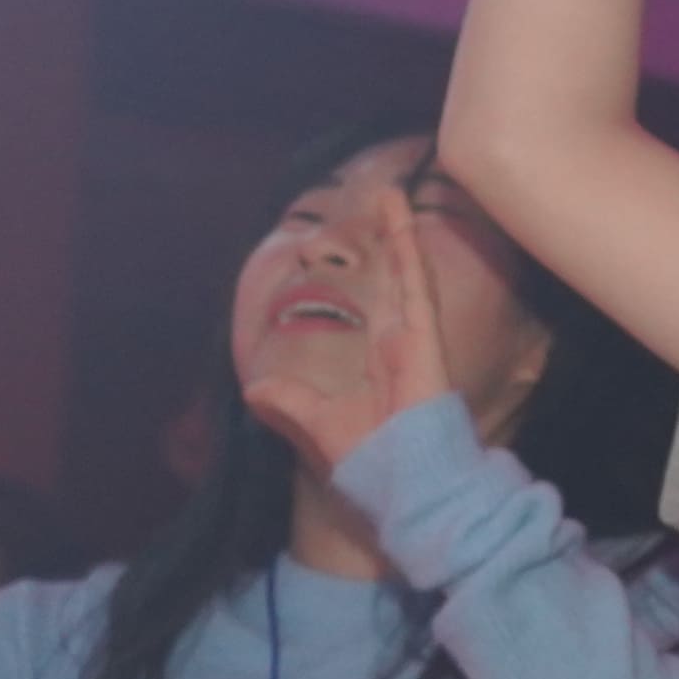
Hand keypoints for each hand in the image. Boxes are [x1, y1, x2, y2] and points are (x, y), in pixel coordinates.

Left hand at [241, 176, 454, 476]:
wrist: (402, 486)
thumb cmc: (368, 463)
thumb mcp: (315, 426)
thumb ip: (289, 404)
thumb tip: (256, 387)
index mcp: (383, 360)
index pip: (379, 304)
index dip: (376, 272)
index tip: (368, 242)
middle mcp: (400, 341)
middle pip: (393, 277)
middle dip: (388, 239)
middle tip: (383, 199)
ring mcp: (414, 337)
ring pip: (404, 272)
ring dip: (397, 231)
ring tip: (389, 193)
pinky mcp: (423, 338)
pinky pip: (414, 286)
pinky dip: (408, 251)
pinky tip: (400, 219)